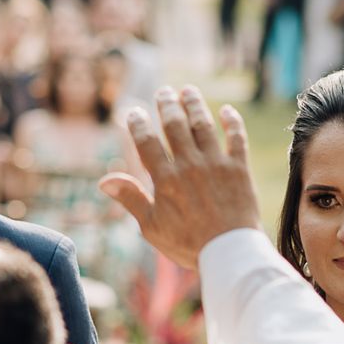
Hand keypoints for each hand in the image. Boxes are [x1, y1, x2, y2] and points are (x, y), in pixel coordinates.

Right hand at [99, 86, 263, 271]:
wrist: (229, 253)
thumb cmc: (188, 245)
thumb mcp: (151, 227)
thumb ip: (131, 199)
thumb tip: (104, 181)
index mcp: (165, 179)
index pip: (146, 142)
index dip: (138, 124)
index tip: (133, 111)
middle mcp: (189, 165)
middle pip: (175, 126)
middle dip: (167, 105)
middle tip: (163, 92)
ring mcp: (216, 164)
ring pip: (203, 125)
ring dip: (194, 104)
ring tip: (188, 90)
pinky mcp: (239, 168)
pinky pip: (236, 137)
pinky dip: (231, 121)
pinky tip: (226, 110)